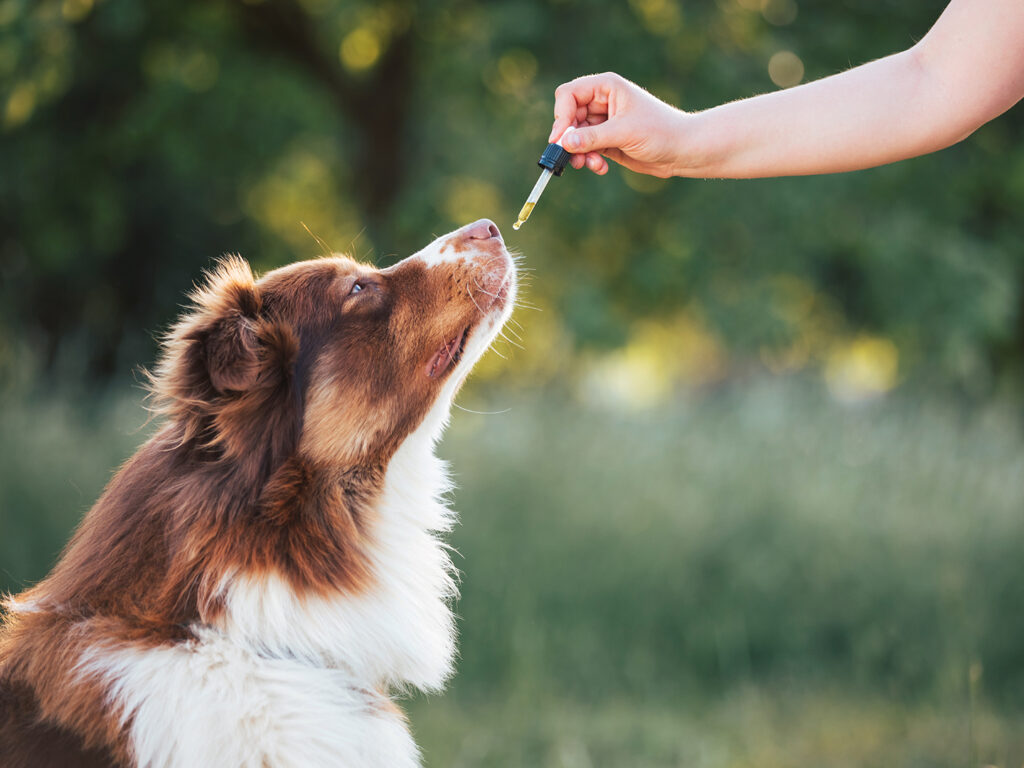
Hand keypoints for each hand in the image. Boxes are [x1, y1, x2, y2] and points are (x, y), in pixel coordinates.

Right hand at [549, 72, 687, 176]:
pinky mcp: (606, 141)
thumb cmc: (660, 132)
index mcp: (606, 87)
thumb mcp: (624, 133)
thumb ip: (591, 138)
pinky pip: (586, 149)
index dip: (561, 116)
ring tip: (590, 165)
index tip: (560, 139)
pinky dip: (589, 160)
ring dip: (579, 153)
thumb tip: (563, 143)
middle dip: (569, 139)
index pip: (569, 94)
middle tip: (572, 158)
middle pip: (568, 117)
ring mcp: (603, 122)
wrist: (682, 150)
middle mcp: (602, 102)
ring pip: (574, 136)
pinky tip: (601, 168)